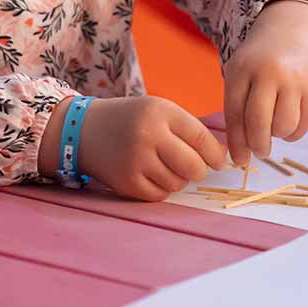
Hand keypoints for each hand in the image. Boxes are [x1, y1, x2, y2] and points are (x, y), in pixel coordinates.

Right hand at [39, 96, 225, 200]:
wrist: (83, 131)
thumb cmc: (131, 121)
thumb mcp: (159, 111)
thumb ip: (189, 130)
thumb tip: (224, 156)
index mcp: (160, 112)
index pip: (202, 138)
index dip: (216, 154)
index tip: (218, 161)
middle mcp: (147, 135)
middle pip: (194, 167)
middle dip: (199, 171)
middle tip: (194, 168)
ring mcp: (135, 161)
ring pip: (178, 183)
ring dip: (178, 179)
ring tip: (164, 166)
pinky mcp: (127, 183)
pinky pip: (161, 195)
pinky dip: (162, 188)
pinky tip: (151, 175)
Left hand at [224, 0, 307, 164]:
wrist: (293, 32)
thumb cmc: (260, 63)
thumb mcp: (241, 75)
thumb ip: (237, 109)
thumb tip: (240, 155)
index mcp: (243, 69)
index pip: (235, 113)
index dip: (236, 142)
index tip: (239, 159)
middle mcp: (269, 72)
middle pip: (259, 123)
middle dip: (258, 145)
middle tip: (260, 152)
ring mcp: (295, 79)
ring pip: (284, 127)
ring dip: (278, 136)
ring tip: (275, 126)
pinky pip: (302, 126)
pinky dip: (293, 132)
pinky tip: (289, 120)